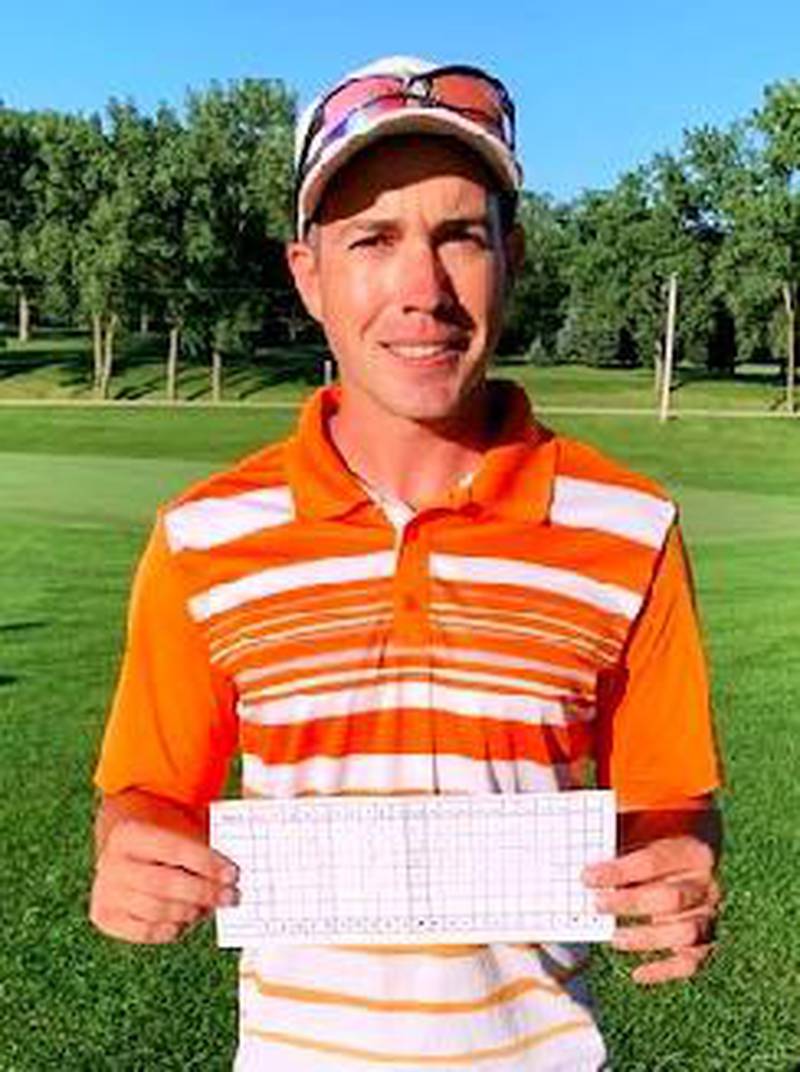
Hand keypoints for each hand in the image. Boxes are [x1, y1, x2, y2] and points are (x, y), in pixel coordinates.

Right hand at [90, 817, 238, 943]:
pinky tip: (186, 921)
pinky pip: (143, 932)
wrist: (124, 851)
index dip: (206, 863)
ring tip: (210, 908)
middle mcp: (110, 862)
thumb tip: (228, 873)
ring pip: (156, 910)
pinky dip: (170, 930)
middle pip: (165, 883)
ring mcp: (104, 892)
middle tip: (230, 897)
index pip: (174, 849)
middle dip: (203, 892)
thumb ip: (198, 845)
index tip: (233, 874)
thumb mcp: (175, 828)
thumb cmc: (160, 839)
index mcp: (128, 833)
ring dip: (190, 912)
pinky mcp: (104, 917)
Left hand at [583, 834, 719, 984]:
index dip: (618, 871)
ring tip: (614, 939)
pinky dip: (664, 971)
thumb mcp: (645, 839)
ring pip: (684, 933)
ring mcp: (708, 918)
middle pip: (672, 898)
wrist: (687, 869)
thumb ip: (622, 849)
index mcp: (692, 852)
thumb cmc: (657, 855)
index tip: (587, 877)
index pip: (653, 861)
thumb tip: (585, 864)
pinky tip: (637, 973)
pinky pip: (690, 963)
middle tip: (597, 905)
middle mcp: (707, 887)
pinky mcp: (705, 944)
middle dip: (630, 904)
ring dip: (646, 938)